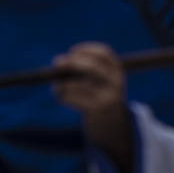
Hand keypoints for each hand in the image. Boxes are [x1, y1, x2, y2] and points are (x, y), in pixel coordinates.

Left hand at [52, 43, 132, 169]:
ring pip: (78, 85)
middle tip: (56, 63)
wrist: (112, 123)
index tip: (72, 51)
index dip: (86, 49)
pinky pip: (73, 98)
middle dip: (71, 63)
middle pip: (91, 67)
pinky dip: (62, 96)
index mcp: (118, 70)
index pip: (104, 53)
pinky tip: (60, 97)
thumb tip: (58, 64)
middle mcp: (116, 82)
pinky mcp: (97, 109)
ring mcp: (108, 96)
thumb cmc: (99, 94)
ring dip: (62, 83)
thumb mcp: (99, 79)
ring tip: (57, 86)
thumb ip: (82, 70)